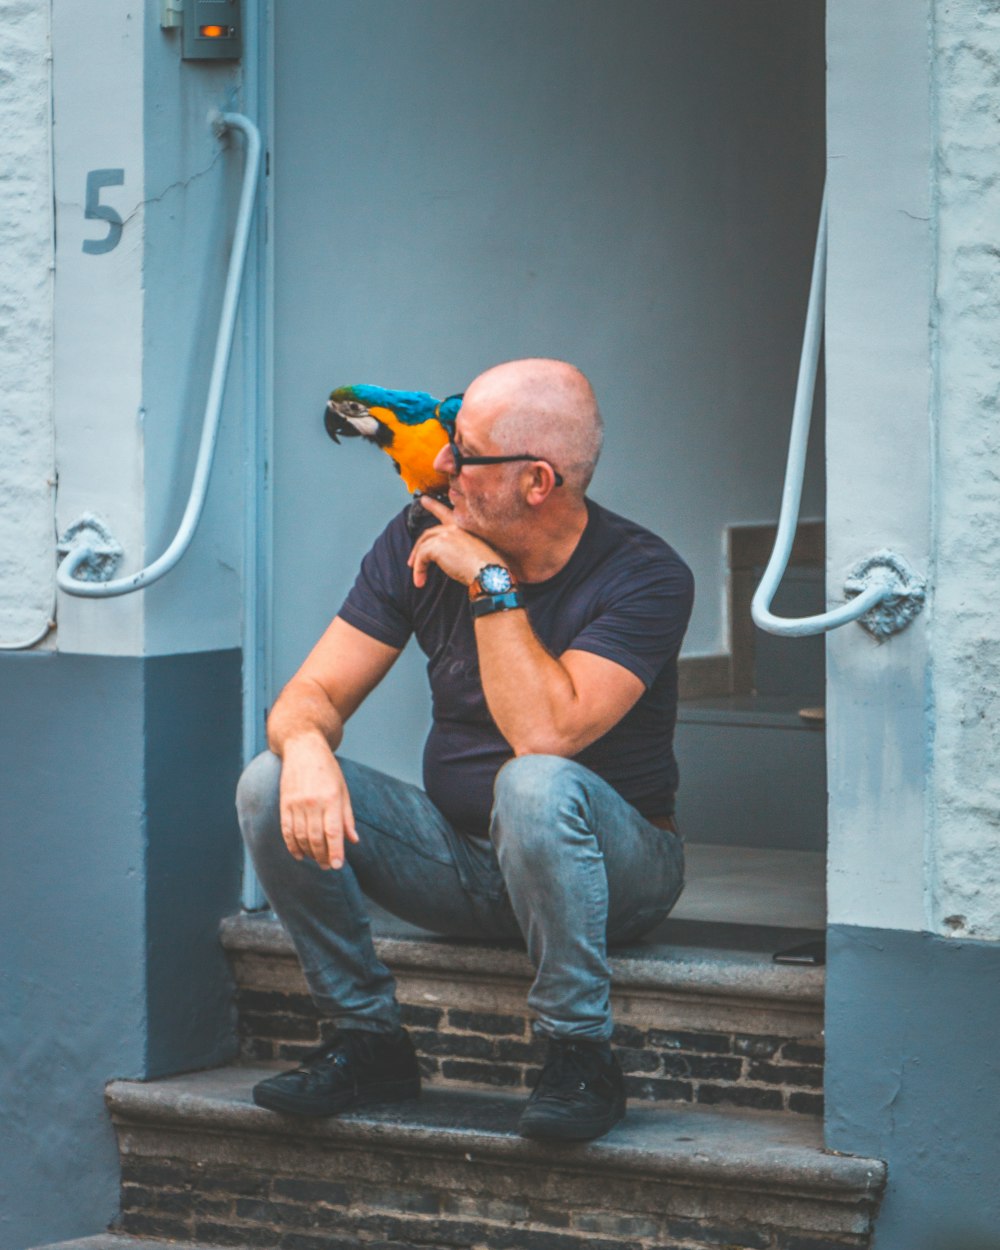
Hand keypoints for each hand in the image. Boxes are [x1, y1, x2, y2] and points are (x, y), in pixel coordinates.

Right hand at [278, 735, 358, 869]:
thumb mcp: (343, 790)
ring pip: (301, 837)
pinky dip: (292, 846)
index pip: (333, 831)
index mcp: (331, 798)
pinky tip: (299, 854)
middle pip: (316, 838)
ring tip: (317, 860)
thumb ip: (347, 817)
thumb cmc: (327, 770)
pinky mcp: (284, 804)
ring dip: (309, 853)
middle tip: (328, 866)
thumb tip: (353, 840)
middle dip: (322, 856)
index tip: (337, 866)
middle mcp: (313, 802)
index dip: (335, 851)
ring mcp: (296, 803)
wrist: (303, 748)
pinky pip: (287, 831)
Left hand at [407, 494, 499, 587]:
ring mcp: (446, 534)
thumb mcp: (476, 554)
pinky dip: (419, 570)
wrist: (489, 573)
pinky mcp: (438, 545)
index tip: (424, 499)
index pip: (446, 513)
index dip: (434, 506)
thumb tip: (451, 561)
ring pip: (424, 546)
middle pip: (429, 533)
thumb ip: (462, 551)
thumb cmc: (488, 569)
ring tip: (418, 578)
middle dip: (417, 547)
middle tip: (411, 562)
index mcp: (465, 528)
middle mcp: (455, 527)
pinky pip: (421, 556)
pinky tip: (420, 581)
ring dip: (418, 563)